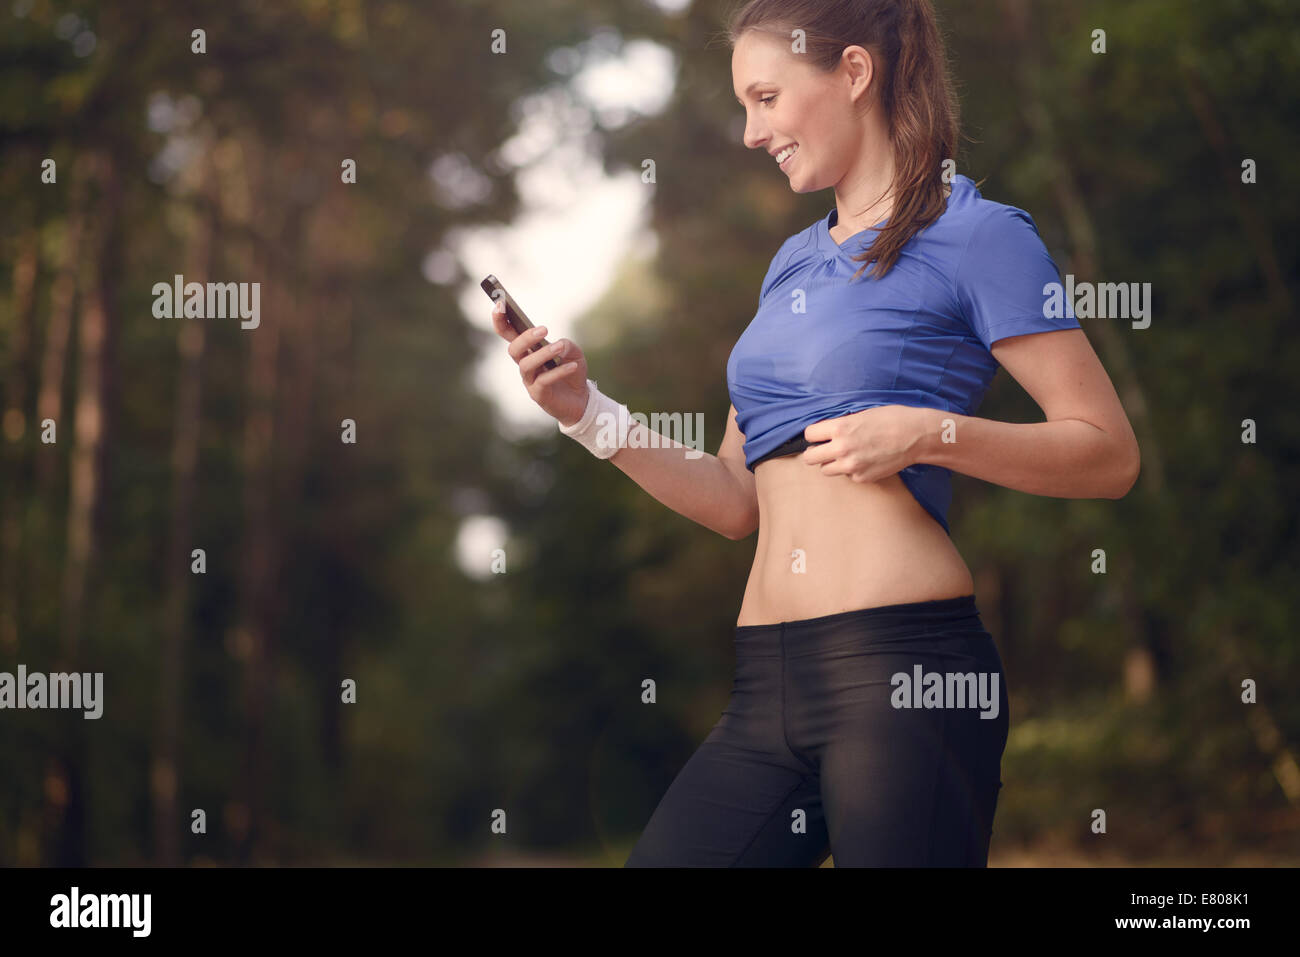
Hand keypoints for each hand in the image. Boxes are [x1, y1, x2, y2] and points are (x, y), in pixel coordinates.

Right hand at [490, 298, 589, 426]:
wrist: (581, 399)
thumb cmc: (572, 371)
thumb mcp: (573, 353)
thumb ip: (566, 345)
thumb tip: (559, 344)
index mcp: (528, 350)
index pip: (508, 333)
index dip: (501, 320)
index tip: (500, 303)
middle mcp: (525, 364)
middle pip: (514, 349)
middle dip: (525, 338)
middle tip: (544, 329)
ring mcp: (530, 380)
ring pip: (526, 365)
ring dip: (543, 354)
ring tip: (560, 347)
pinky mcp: (538, 394)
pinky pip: (544, 381)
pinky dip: (558, 372)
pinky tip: (572, 366)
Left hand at [800, 405, 925, 481]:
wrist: (916, 436)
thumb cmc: (892, 419)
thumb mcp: (861, 414)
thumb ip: (841, 425)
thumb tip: (826, 432)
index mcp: (839, 428)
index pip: (808, 435)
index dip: (814, 435)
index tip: (819, 436)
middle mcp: (841, 449)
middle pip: (810, 458)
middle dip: (815, 452)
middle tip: (823, 449)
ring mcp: (851, 466)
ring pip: (826, 470)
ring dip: (832, 463)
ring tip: (846, 455)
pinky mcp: (862, 478)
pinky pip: (847, 476)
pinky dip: (852, 470)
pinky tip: (865, 460)